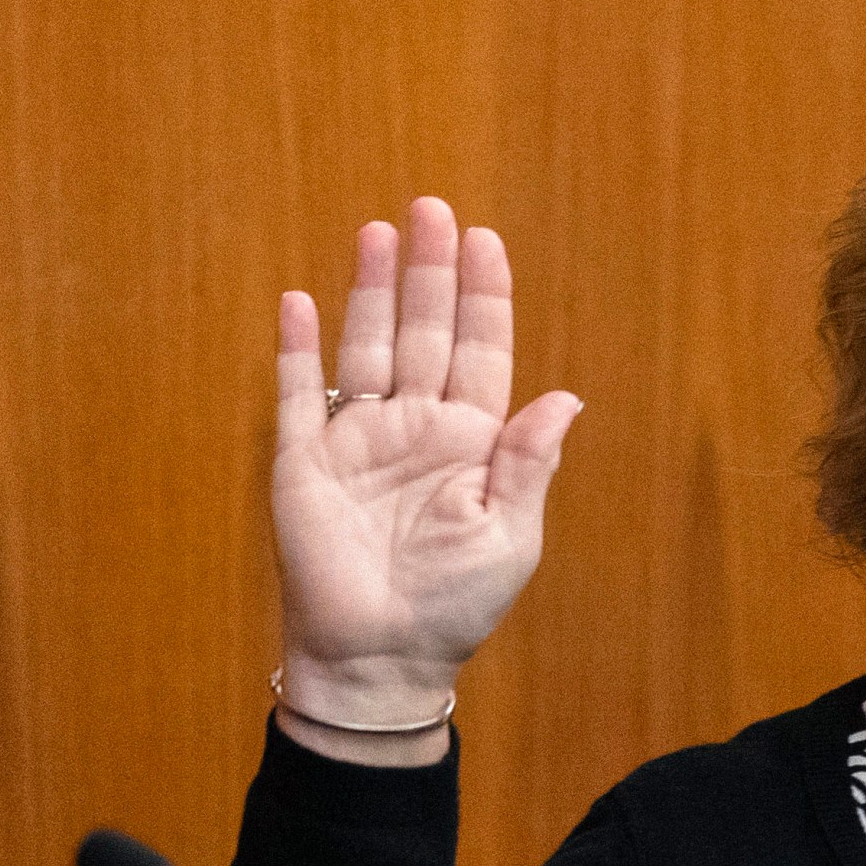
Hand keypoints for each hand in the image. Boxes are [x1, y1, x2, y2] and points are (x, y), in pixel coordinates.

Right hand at [271, 198, 581, 742]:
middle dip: (430, 272)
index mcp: (472, 442)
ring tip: (380, 232)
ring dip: (371, 290)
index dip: (483, 297)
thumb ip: (528, 462)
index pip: (480, 351)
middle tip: (433, 209)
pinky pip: (300, 395)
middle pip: (424, 332)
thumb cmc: (454, 603)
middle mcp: (416, 429)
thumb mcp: (509, 534)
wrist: (381, 657)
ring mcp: (358, 441)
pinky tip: (301, 300)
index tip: (485, 241)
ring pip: (366, 347)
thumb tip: (567, 398)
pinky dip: (298, 349)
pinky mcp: (305, 463)